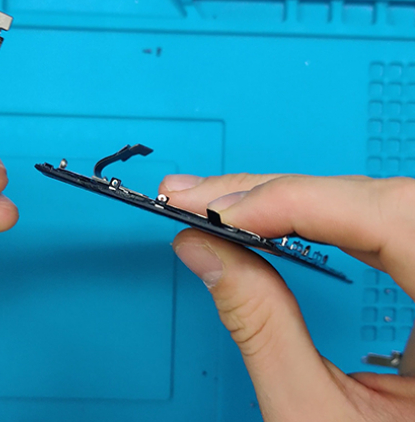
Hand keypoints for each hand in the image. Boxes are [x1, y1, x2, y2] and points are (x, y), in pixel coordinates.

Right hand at [160, 173, 414, 420]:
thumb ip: (260, 326)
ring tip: (220, 203)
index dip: (299, 201)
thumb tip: (205, 251)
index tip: (221, 213)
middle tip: (201, 199)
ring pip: (376, 202)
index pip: (390, 219)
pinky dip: (314, 215)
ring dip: (290, 196)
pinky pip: (376, 224)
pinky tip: (269, 216)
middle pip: (382, 200)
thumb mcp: (316, 417)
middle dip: (281, 192)